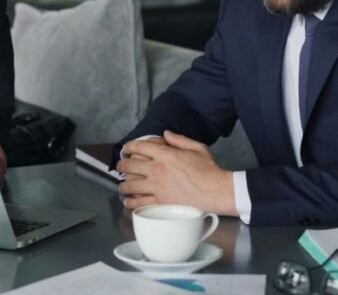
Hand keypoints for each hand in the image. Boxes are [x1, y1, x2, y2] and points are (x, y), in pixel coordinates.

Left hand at [116, 131, 235, 215]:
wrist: (216, 191)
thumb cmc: (209, 169)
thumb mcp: (197, 147)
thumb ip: (179, 139)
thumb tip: (166, 134)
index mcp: (165, 155)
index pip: (139, 147)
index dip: (129, 146)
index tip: (127, 148)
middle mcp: (157, 170)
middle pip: (129, 166)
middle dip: (122, 165)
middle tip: (121, 166)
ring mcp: (157, 187)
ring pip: (130, 185)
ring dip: (123, 185)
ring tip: (122, 186)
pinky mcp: (160, 202)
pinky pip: (139, 203)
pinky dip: (131, 202)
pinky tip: (128, 201)